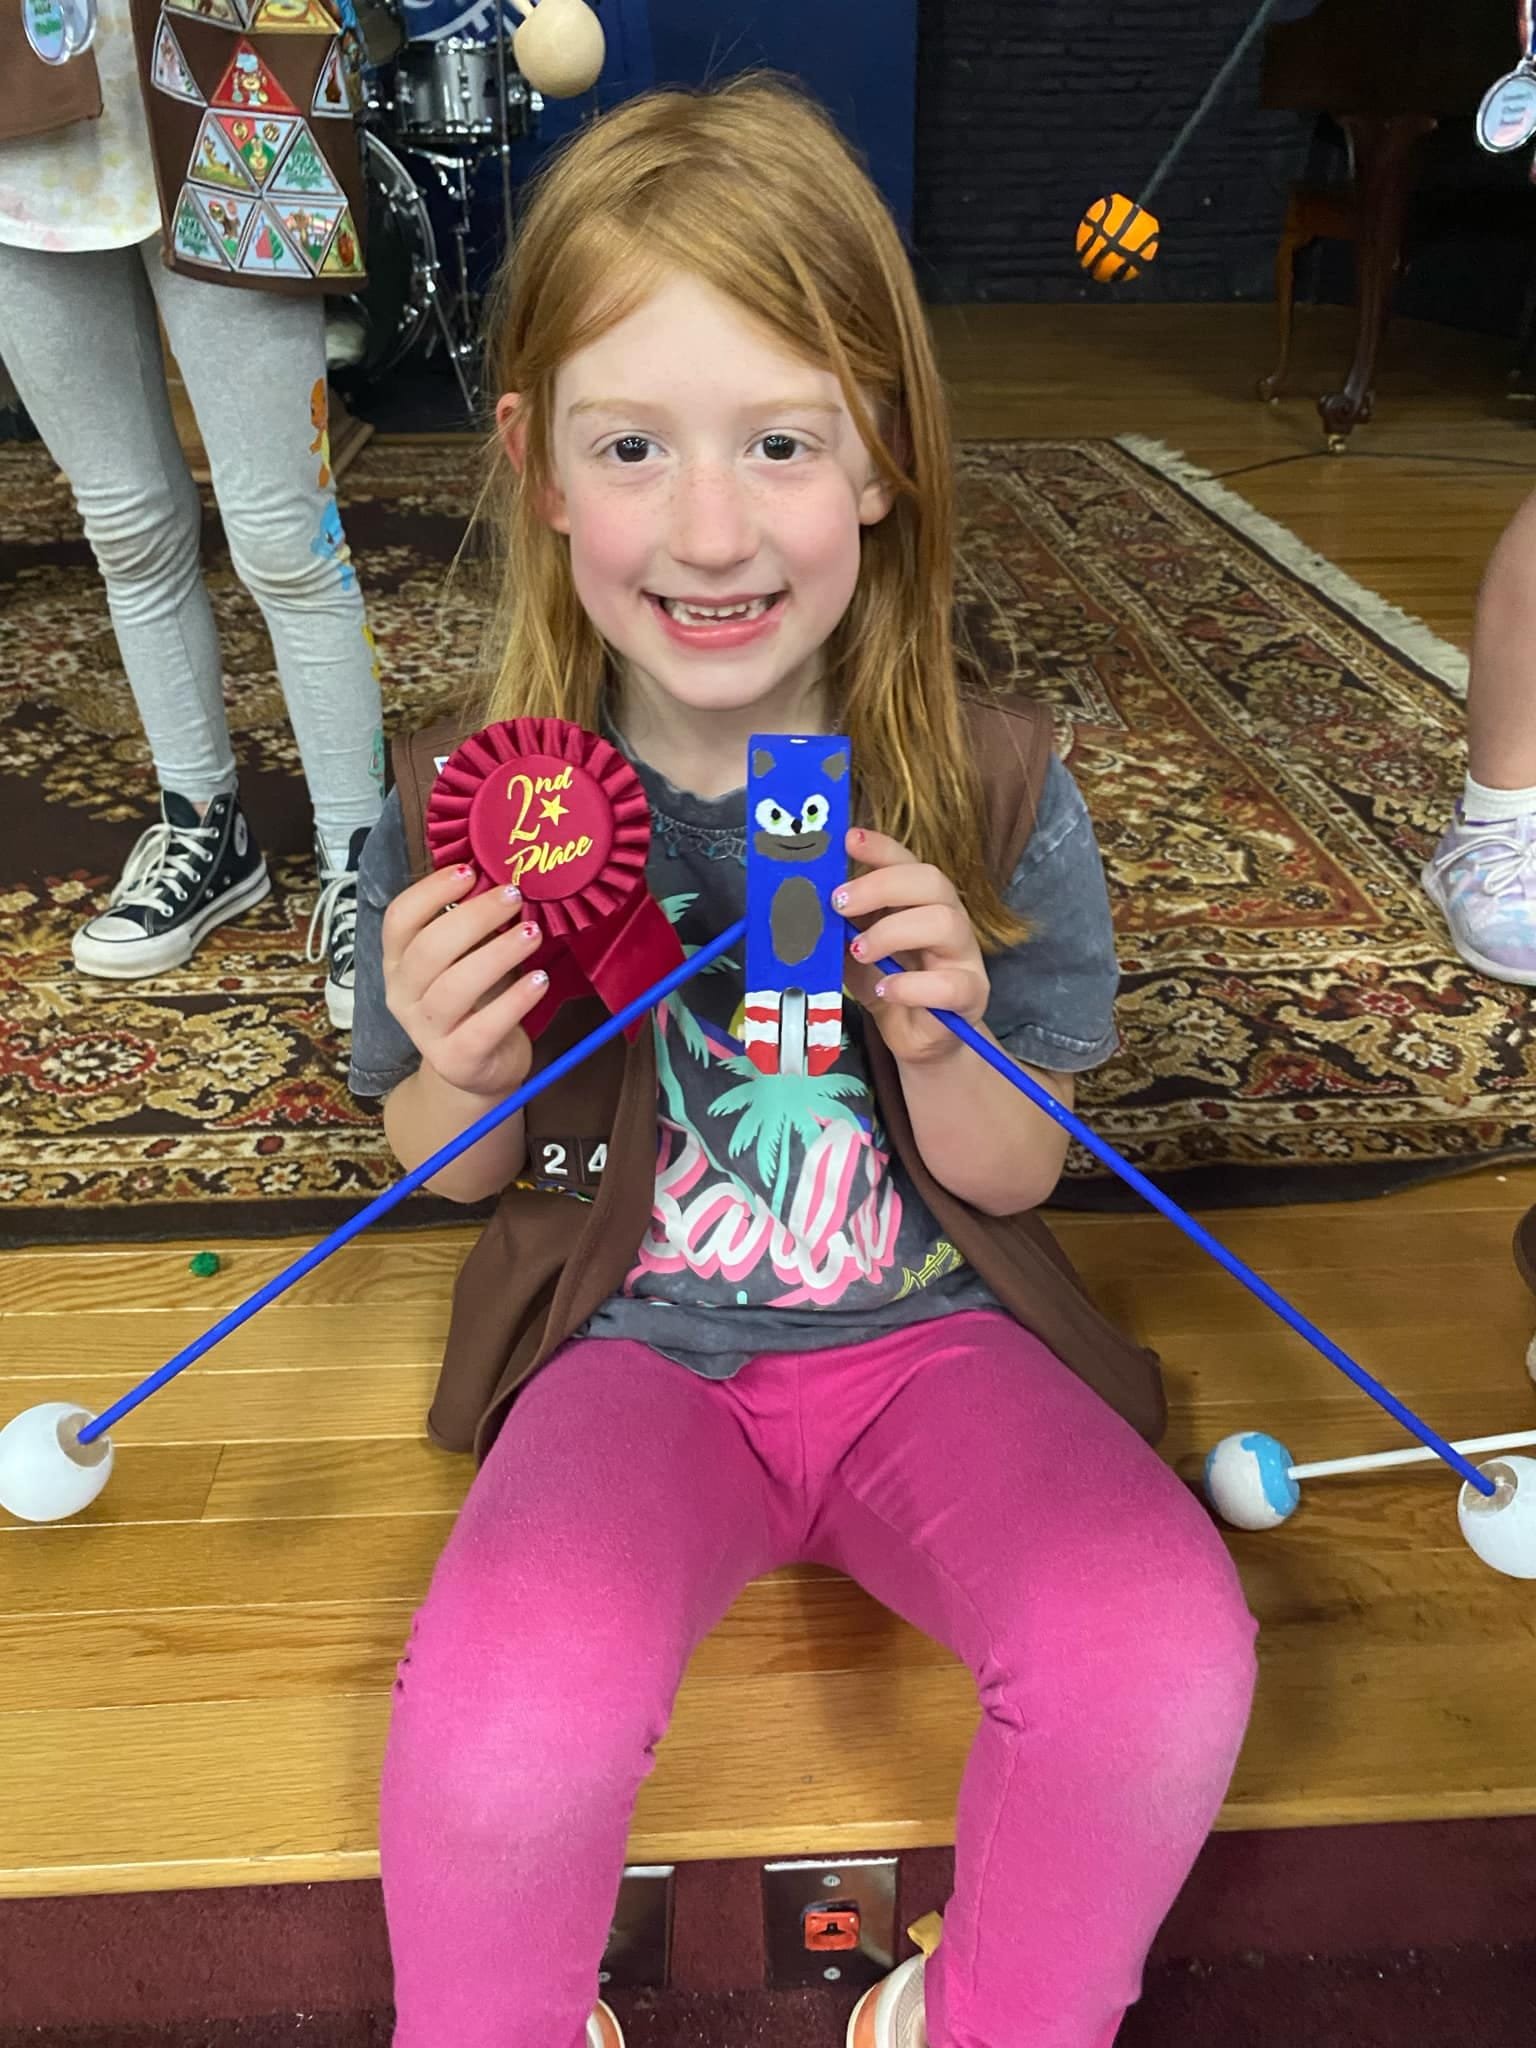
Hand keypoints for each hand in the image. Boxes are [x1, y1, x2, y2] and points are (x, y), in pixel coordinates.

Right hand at [381, 864, 546, 1099]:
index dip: (430, 891)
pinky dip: (515, 1001)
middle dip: (474, 917)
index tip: (470, 871)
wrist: (478, 1069)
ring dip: (498, 954)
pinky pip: (484, 1026)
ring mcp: (425, 1031)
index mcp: (397, 963)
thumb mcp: (463, 961)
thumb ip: (469, 927)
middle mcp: (402, 995)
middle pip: (429, 949)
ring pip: (454, 987)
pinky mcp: (456, 1060)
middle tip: (514, 896)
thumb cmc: (473, 1003)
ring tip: (533, 933)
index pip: (398, 919)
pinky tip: (540, 980)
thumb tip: (500, 879)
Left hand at [834, 828, 989, 1065]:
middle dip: (882, 885)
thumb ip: (838, 929)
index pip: (908, 862)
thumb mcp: (854, 953)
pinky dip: (910, 985)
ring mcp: (963, 956)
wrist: (918, 1038)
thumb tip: (801, 906)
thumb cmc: (888, 986)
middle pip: (932, 881)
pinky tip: (885, 990)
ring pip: (946, 922)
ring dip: (893, 931)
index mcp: (920, 902)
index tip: (848, 840)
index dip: (881, 847)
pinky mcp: (969, 995)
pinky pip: (948, 984)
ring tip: (860, 950)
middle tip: (839, 903)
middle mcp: (949, 919)